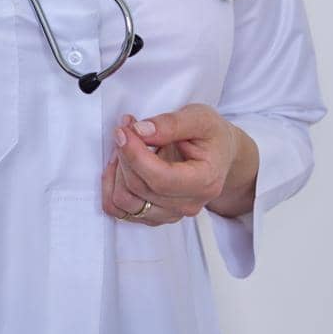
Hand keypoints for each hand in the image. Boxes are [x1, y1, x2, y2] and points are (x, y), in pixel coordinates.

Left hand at [100, 104, 248, 226]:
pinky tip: (120, 165)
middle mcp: (188, 204)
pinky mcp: (155, 216)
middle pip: (139, 188)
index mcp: (204, 181)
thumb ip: (171, 123)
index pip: (160, 178)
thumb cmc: (212, 137)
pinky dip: (112, 187)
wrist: (220, 155)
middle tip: (125, 128)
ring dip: (116, 171)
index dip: (135, 155)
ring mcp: (170, 214)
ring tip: (124, 145)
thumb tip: (141, 131)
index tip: (124, 131)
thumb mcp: (200, 117)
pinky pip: (120, 211)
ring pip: (125, 202)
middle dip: (124, 155)